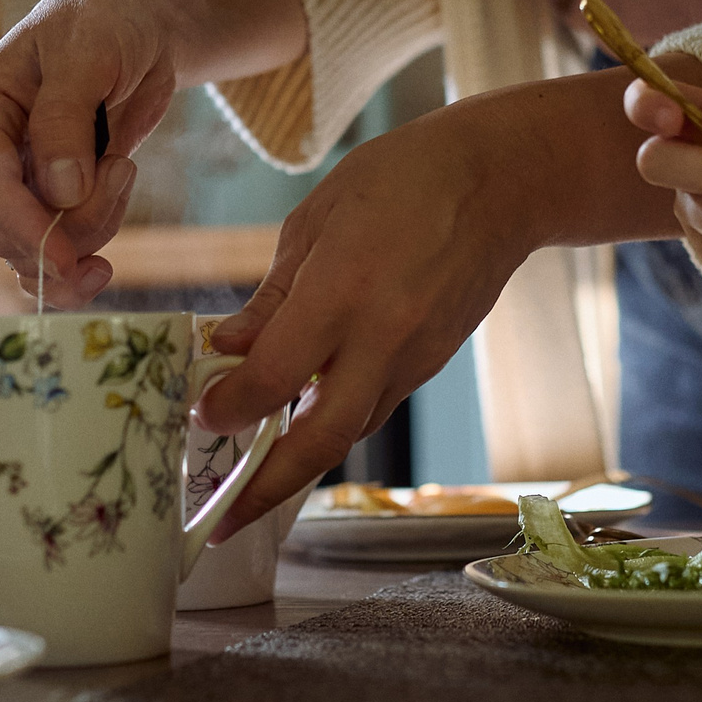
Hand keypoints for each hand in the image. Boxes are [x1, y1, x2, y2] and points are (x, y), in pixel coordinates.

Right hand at [0, 0, 304, 305]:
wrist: (141, 19)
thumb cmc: (107, 19)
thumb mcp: (87, 53)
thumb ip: (65, 119)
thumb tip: (60, 192)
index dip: (23, 227)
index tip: (67, 258)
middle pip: (8, 227)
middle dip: (66, 229)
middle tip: (123, 171)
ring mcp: (20, 178)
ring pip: (36, 245)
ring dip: (90, 229)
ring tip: (125, 164)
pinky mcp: (54, 196)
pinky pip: (61, 245)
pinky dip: (89, 247)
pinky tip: (113, 224)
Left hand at [192, 105, 534, 533]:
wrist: (501, 183)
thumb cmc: (400, 181)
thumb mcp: (315, 220)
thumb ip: (270, 296)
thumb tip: (225, 348)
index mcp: (343, 290)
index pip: (272, 378)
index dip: (227, 407)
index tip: (200, 414)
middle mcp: (382, 336)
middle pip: (319, 440)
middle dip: (265, 488)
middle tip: (222, 521)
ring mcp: (413, 357)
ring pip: (349, 433)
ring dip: (298, 464)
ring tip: (251, 483)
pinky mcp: (430, 364)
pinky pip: (372, 408)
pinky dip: (333, 422)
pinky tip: (301, 422)